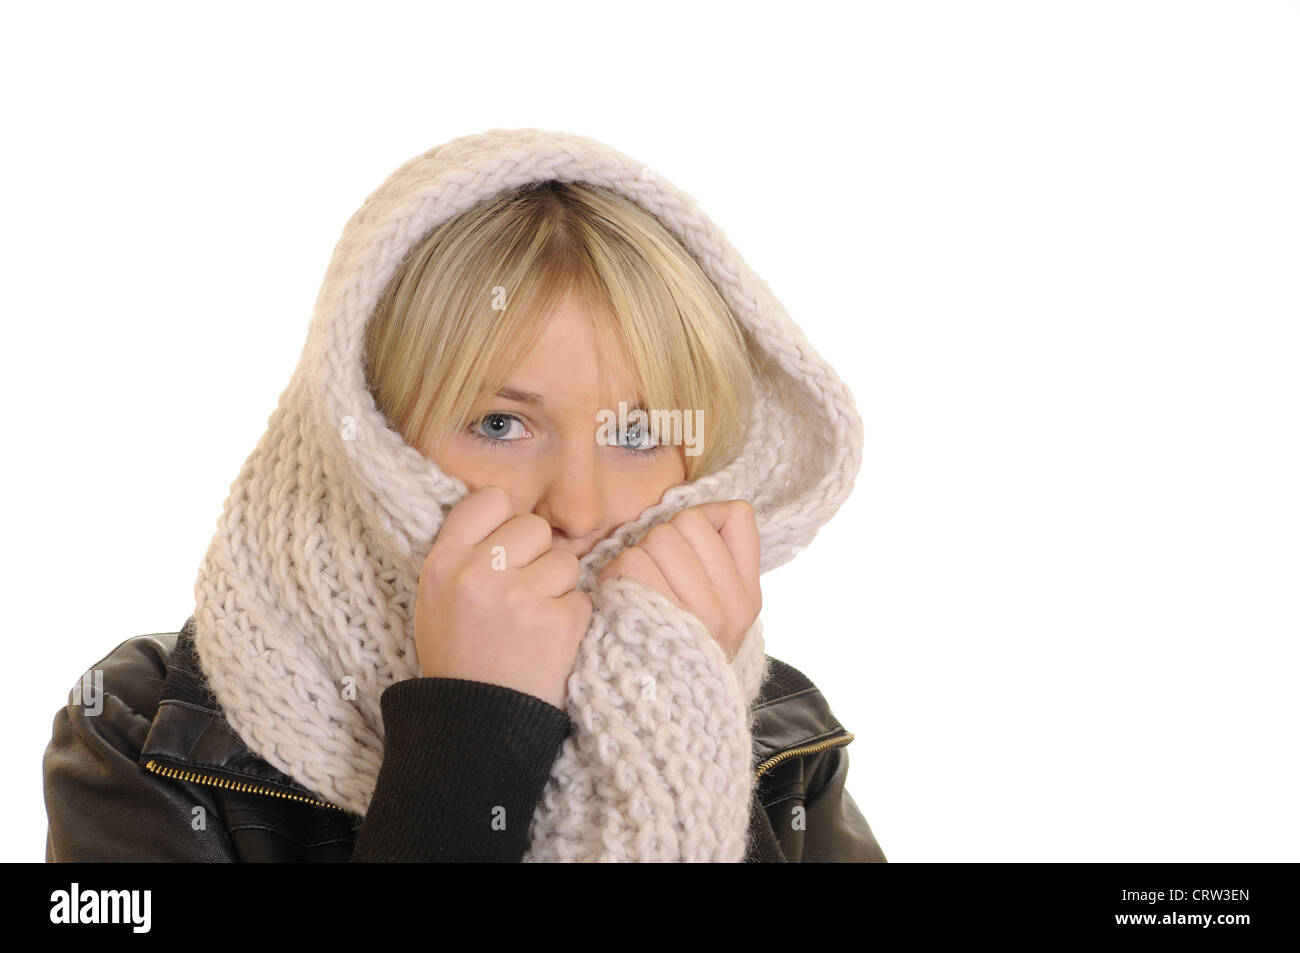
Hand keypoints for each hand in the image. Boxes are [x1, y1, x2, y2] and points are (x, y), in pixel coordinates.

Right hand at [414, 485, 592, 710]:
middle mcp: (479, 574)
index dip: (504, 520)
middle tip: (521, 594)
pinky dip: (572, 619)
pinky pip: (582, 597)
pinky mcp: (559, 621)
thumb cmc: (460, 658)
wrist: (477, 725)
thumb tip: (509, 511)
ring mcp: (520, 597)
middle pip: (534, 526)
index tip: (505, 546)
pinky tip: (548, 643)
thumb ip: (466, 553)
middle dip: (536, 555)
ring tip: (533, 622)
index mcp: (443, 563)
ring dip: (558, 588)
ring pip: (564, 560)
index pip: (490, 499)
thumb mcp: (437, 600)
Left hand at [596, 499, 761, 661]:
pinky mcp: (650, 616)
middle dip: (662, 539)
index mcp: (747, 596)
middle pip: (685, 522)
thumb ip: (726, 561)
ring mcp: (691, 613)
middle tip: (655, 574)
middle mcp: (727, 605)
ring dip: (636, 557)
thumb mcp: (724, 612)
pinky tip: (620, 599)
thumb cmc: (681, 650)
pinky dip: (617, 575)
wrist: (661, 715)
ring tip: (637, 589)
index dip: (703, 521)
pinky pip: (630, 563)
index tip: (688, 548)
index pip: (734, 515)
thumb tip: (717, 509)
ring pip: (656, 538)